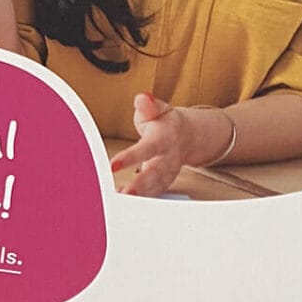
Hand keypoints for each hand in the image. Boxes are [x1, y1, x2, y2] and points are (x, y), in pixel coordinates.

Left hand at [109, 93, 232, 196]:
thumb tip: (142, 98)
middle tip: (122, 195)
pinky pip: (151, 194)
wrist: (189, 136)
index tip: (112, 166)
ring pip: (153, 189)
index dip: (130, 158)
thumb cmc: (166, 123)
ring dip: (137, 197)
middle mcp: (167, 159)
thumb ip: (149, 106)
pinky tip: (119, 202)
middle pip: (153, 174)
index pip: (146, 149)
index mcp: (164, 139)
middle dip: (138, 186)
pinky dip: (138, 201)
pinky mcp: (163, 183)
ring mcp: (167, 174)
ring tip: (117, 202)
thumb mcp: (159, 109)